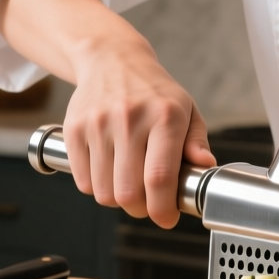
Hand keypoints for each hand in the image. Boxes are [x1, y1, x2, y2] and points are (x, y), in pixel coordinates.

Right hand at [61, 39, 215, 228]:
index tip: (167, 219)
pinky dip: (96, 187)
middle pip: (129, 192)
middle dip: (141, 209)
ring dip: (118, 200)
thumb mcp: (186, 109)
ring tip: (128, 184)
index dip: (163, 208)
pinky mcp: (74, 130)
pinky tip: (108, 171)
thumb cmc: (153, 92)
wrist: (111, 60)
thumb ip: (196, 142)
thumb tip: (205, 167)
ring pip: (103, 192)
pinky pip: (83, 181)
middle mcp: (130, 118)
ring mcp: (98, 124)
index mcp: (165, 115)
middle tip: (148, 203)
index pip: (160, 176)